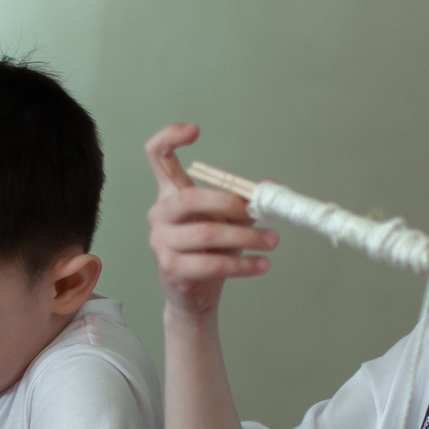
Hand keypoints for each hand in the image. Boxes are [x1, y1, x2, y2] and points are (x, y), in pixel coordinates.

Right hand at [145, 122, 277, 318]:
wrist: (193, 298)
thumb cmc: (209, 253)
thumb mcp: (227, 222)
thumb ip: (243, 202)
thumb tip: (272, 188)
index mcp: (170, 195)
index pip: (157, 156)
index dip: (169, 137)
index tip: (195, 130)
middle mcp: (159, 215)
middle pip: (190, 198)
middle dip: (230, 204)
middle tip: (259, 213)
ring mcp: (161, 243)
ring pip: (207, 234)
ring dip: (246, 237)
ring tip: (272, 241)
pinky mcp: (171, 270)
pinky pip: (212, 263)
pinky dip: (242, 265)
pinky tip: (262, 265)